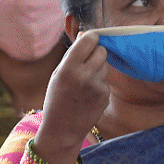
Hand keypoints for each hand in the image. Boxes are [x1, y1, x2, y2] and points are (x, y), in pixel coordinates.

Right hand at [35, 31, 108, 163]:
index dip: (91, 39)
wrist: (62, 129)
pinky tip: (88, 93)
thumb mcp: (58, 74)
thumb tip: (87, 34)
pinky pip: (106, 80)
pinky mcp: (105, 95)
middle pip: (102, 51)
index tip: (89, 41)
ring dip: (98, 67)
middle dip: (96, 52)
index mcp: (68, 67)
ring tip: (85, 80)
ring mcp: (97, 86)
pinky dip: (99, 83)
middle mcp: (84, 75)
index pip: (89, 40)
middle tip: (87, 62)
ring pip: (105, 64)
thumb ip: (73, 55)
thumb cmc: (57, 98)